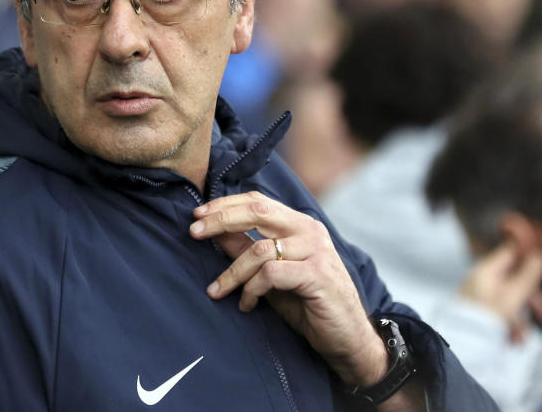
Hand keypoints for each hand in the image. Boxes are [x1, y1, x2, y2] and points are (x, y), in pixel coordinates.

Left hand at [190, 191, 387, 386]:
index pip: (258, 202)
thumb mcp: (271, 274)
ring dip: (232, 273)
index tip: (197, 216)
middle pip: (257, 212)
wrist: (347, 338)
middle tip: (194, 232)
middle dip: (220, 220)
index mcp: (300, 225)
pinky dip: (252, 290)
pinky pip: (270, 274)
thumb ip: (247, 250)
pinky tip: (247, 304)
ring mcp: (316, 251)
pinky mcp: (317, 275)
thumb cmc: (307, 304)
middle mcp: (310, 231)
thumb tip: (214, 231)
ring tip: (219, 291)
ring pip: (259, 249)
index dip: (225, 205)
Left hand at [459, 240, 541, 342]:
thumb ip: (527, 275)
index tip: (541, 260)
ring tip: (521, 336)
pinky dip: (509, 325)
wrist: (462, 344)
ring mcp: (478, 295)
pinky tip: (512, 339)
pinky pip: (500, 314)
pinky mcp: (478, 311)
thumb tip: (538, 255)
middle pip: (514, 282)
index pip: (510, 253)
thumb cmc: (484, 319)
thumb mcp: (512, 296)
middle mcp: (481, 281)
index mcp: (486, 271)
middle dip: (532, 302)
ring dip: (520, 319)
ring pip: (509, 302)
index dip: (527, 255)